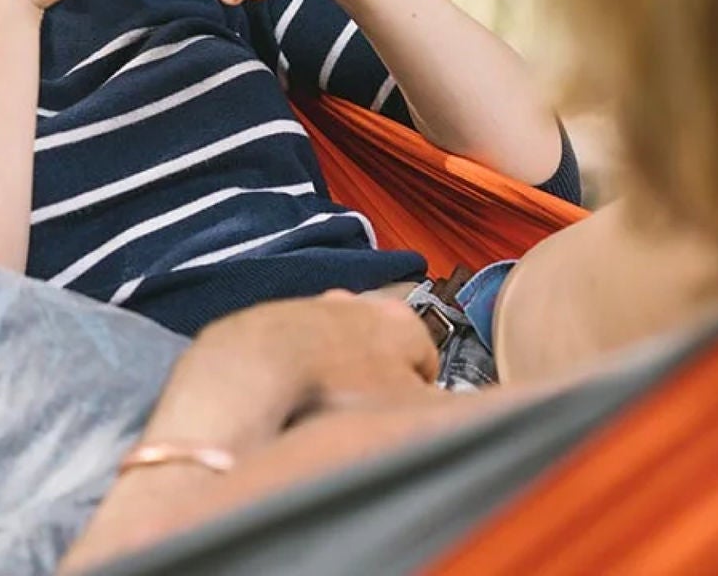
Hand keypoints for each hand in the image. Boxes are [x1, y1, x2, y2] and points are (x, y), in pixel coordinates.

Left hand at [145, 290, 437, 448]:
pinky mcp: (275, 319)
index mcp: (402, 321)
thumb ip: (447, 410)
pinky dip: (296, 369)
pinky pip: (295, 350)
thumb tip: (458, 413)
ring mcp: (313, 307)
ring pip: (336, 348)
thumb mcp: (414, 411)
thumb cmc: (338, 388)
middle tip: (361, 412)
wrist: (259, 366)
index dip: (417, 394)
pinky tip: (289, 393)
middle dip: (373, 379)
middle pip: (380, 350)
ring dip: (333, 374)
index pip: (427, 361)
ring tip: (320, 406)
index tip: (400, 413)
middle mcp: (358, 303)